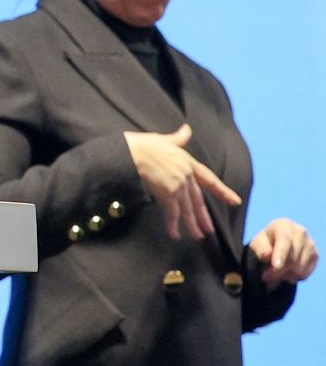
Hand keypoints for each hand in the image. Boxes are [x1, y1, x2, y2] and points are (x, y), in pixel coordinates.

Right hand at [124, 124, 241, 240]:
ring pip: (187, 209)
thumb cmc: (143, 144)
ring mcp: (178, 186)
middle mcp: (186, 176)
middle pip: (197, 200)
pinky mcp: (167, 194)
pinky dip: (173, 225)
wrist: (131, 152)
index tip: (235, 201)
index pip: (209, 180)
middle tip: (208, 230)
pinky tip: (174, 234)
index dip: (223, 191)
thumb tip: (187, 129)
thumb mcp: (163, 140)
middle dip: (203, 217)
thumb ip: (177, 138)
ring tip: (197, 236)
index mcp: (188, 163)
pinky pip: (172, 213)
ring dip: (191, 225)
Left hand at [249, 218, 318, 287]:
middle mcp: (300, 232)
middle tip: (266, 277)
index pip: (285, 240)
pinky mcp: (315, 255)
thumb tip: (267, 255)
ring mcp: (310, 243)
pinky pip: (305, 273)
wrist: (275, 247)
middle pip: (293, 256)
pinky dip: (294, 277)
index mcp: (283, 225)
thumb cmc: (264, 244)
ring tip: (275, 273)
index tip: (276, 266)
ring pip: (299, 267)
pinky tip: (286, 273)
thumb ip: (261, 249)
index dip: (281, 254)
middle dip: (279, 270)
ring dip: (286, 275)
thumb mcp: (257, 244)